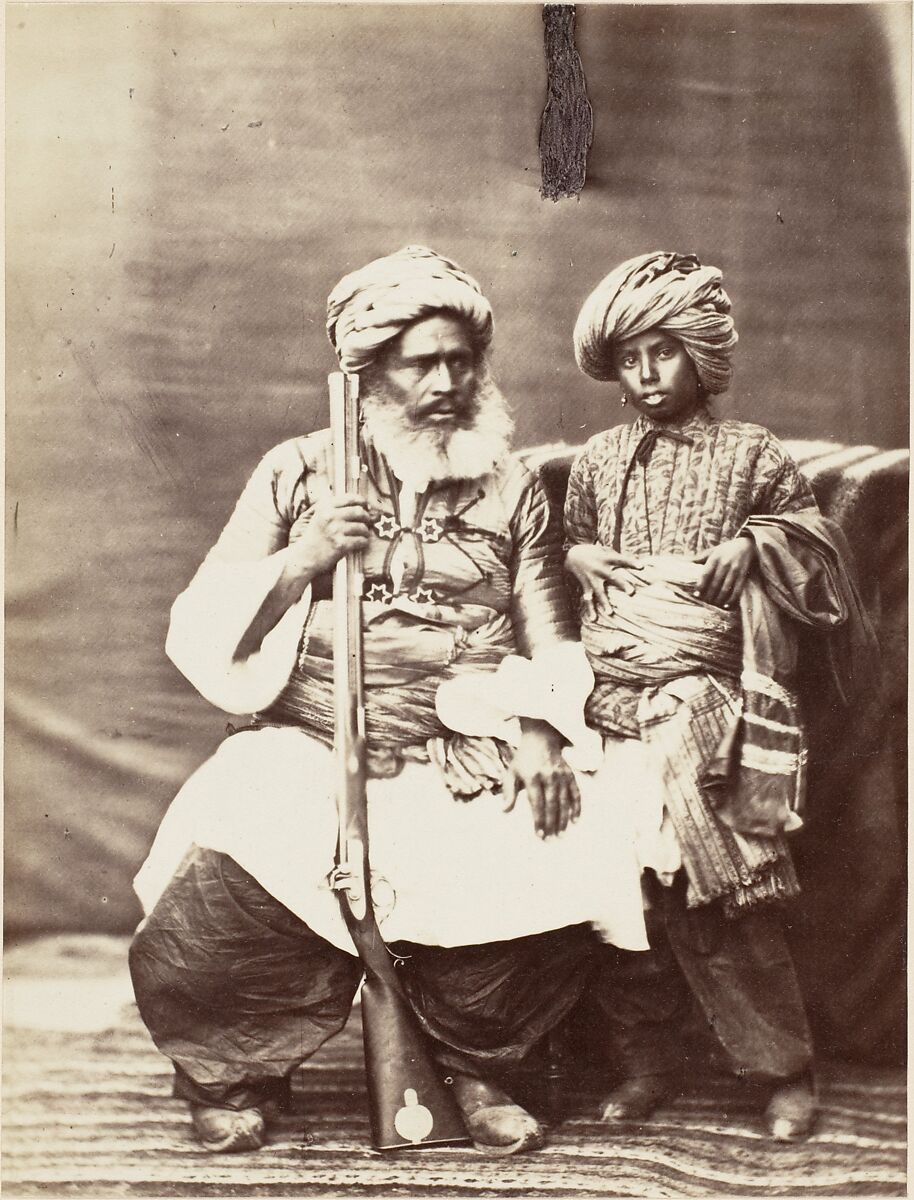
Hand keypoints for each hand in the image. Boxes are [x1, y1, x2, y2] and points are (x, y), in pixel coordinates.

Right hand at [286, 493, 372, 581]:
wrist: (304, 556)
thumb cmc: (315, 537)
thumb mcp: (319, 516)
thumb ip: (335, 508)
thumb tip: (360, 504)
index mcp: (325, 507)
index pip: (350, 498)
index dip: (362, 501)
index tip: (365, 506)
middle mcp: (330, 516)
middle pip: (359, 512)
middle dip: (366, 518)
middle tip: (366, 522)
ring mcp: (335, 530)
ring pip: (362, 527)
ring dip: (365, 533)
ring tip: (361, 535)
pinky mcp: (341, 544)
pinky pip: (361, 540)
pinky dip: (363, 543)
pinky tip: (359, 543)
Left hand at [503, 721, 580, 838]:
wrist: (541, 739)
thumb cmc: (523, 761)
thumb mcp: (511, 773)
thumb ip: (508, 792)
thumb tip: (504, 811)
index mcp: (532, 776)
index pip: (536, 803)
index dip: (539, 820)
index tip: (539, 835)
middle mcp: (548, 776)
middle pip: (552, 804)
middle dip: (552, 824)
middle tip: (552, 840)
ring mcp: (561, 775)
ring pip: (564, 801)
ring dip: (564, 820)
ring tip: (562, 835)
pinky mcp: (570, 774)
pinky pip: (576, 793)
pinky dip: (577, 807)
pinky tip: (576, 821)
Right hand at [565, 543, 642, 618]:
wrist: (571, 554)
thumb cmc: (593, 552)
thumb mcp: (605, 550)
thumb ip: (618, 557)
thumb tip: (636, 561)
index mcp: (606, 558)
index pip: (621, 560)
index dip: (631, 562)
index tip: (642, 566)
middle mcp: (599, 569)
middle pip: (612, 577)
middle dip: (621, 584)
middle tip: (631, 592)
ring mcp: (592, 578)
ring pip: (599, 592)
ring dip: (604, 602)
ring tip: (610, 613)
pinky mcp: (585, 585)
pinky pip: (588, 599)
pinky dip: (590, 609)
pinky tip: (593, 619)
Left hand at [692, 537, 756, 607]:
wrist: (746, 545)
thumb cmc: (725, 549)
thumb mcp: (712, 551)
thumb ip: (700, 558)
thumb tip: (685, 562)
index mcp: (714, 559)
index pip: (705, 574)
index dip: (700, 585)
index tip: (696, 595)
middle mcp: (724, 564)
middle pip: (715, 584)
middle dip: (709, 595)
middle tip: (706, 602)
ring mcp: (734, 570)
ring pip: (725, 588)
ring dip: (719, 599)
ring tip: (714, 605)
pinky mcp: (743, 575)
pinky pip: (737, 589)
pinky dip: (731, 599)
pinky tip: (726, 605)